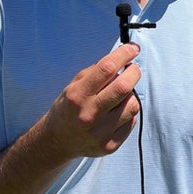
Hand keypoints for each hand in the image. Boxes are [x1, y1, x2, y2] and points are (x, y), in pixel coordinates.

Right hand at [40, 43, 141, 159]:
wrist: (59, 140)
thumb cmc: (67, 109)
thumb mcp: (73, 87)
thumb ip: (94, 74)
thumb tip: (121, 59)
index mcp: (77, 95)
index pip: (105, 69)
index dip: (123, 55)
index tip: (132, 48)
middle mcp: (88, 113)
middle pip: (123, 87)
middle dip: (134, 73)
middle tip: (133, 69)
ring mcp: (100, 132)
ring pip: (132, 106)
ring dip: (131, 95)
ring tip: (121, 95)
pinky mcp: (110, 145)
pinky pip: (131, 122)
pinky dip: (128, 113)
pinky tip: (118, 112)